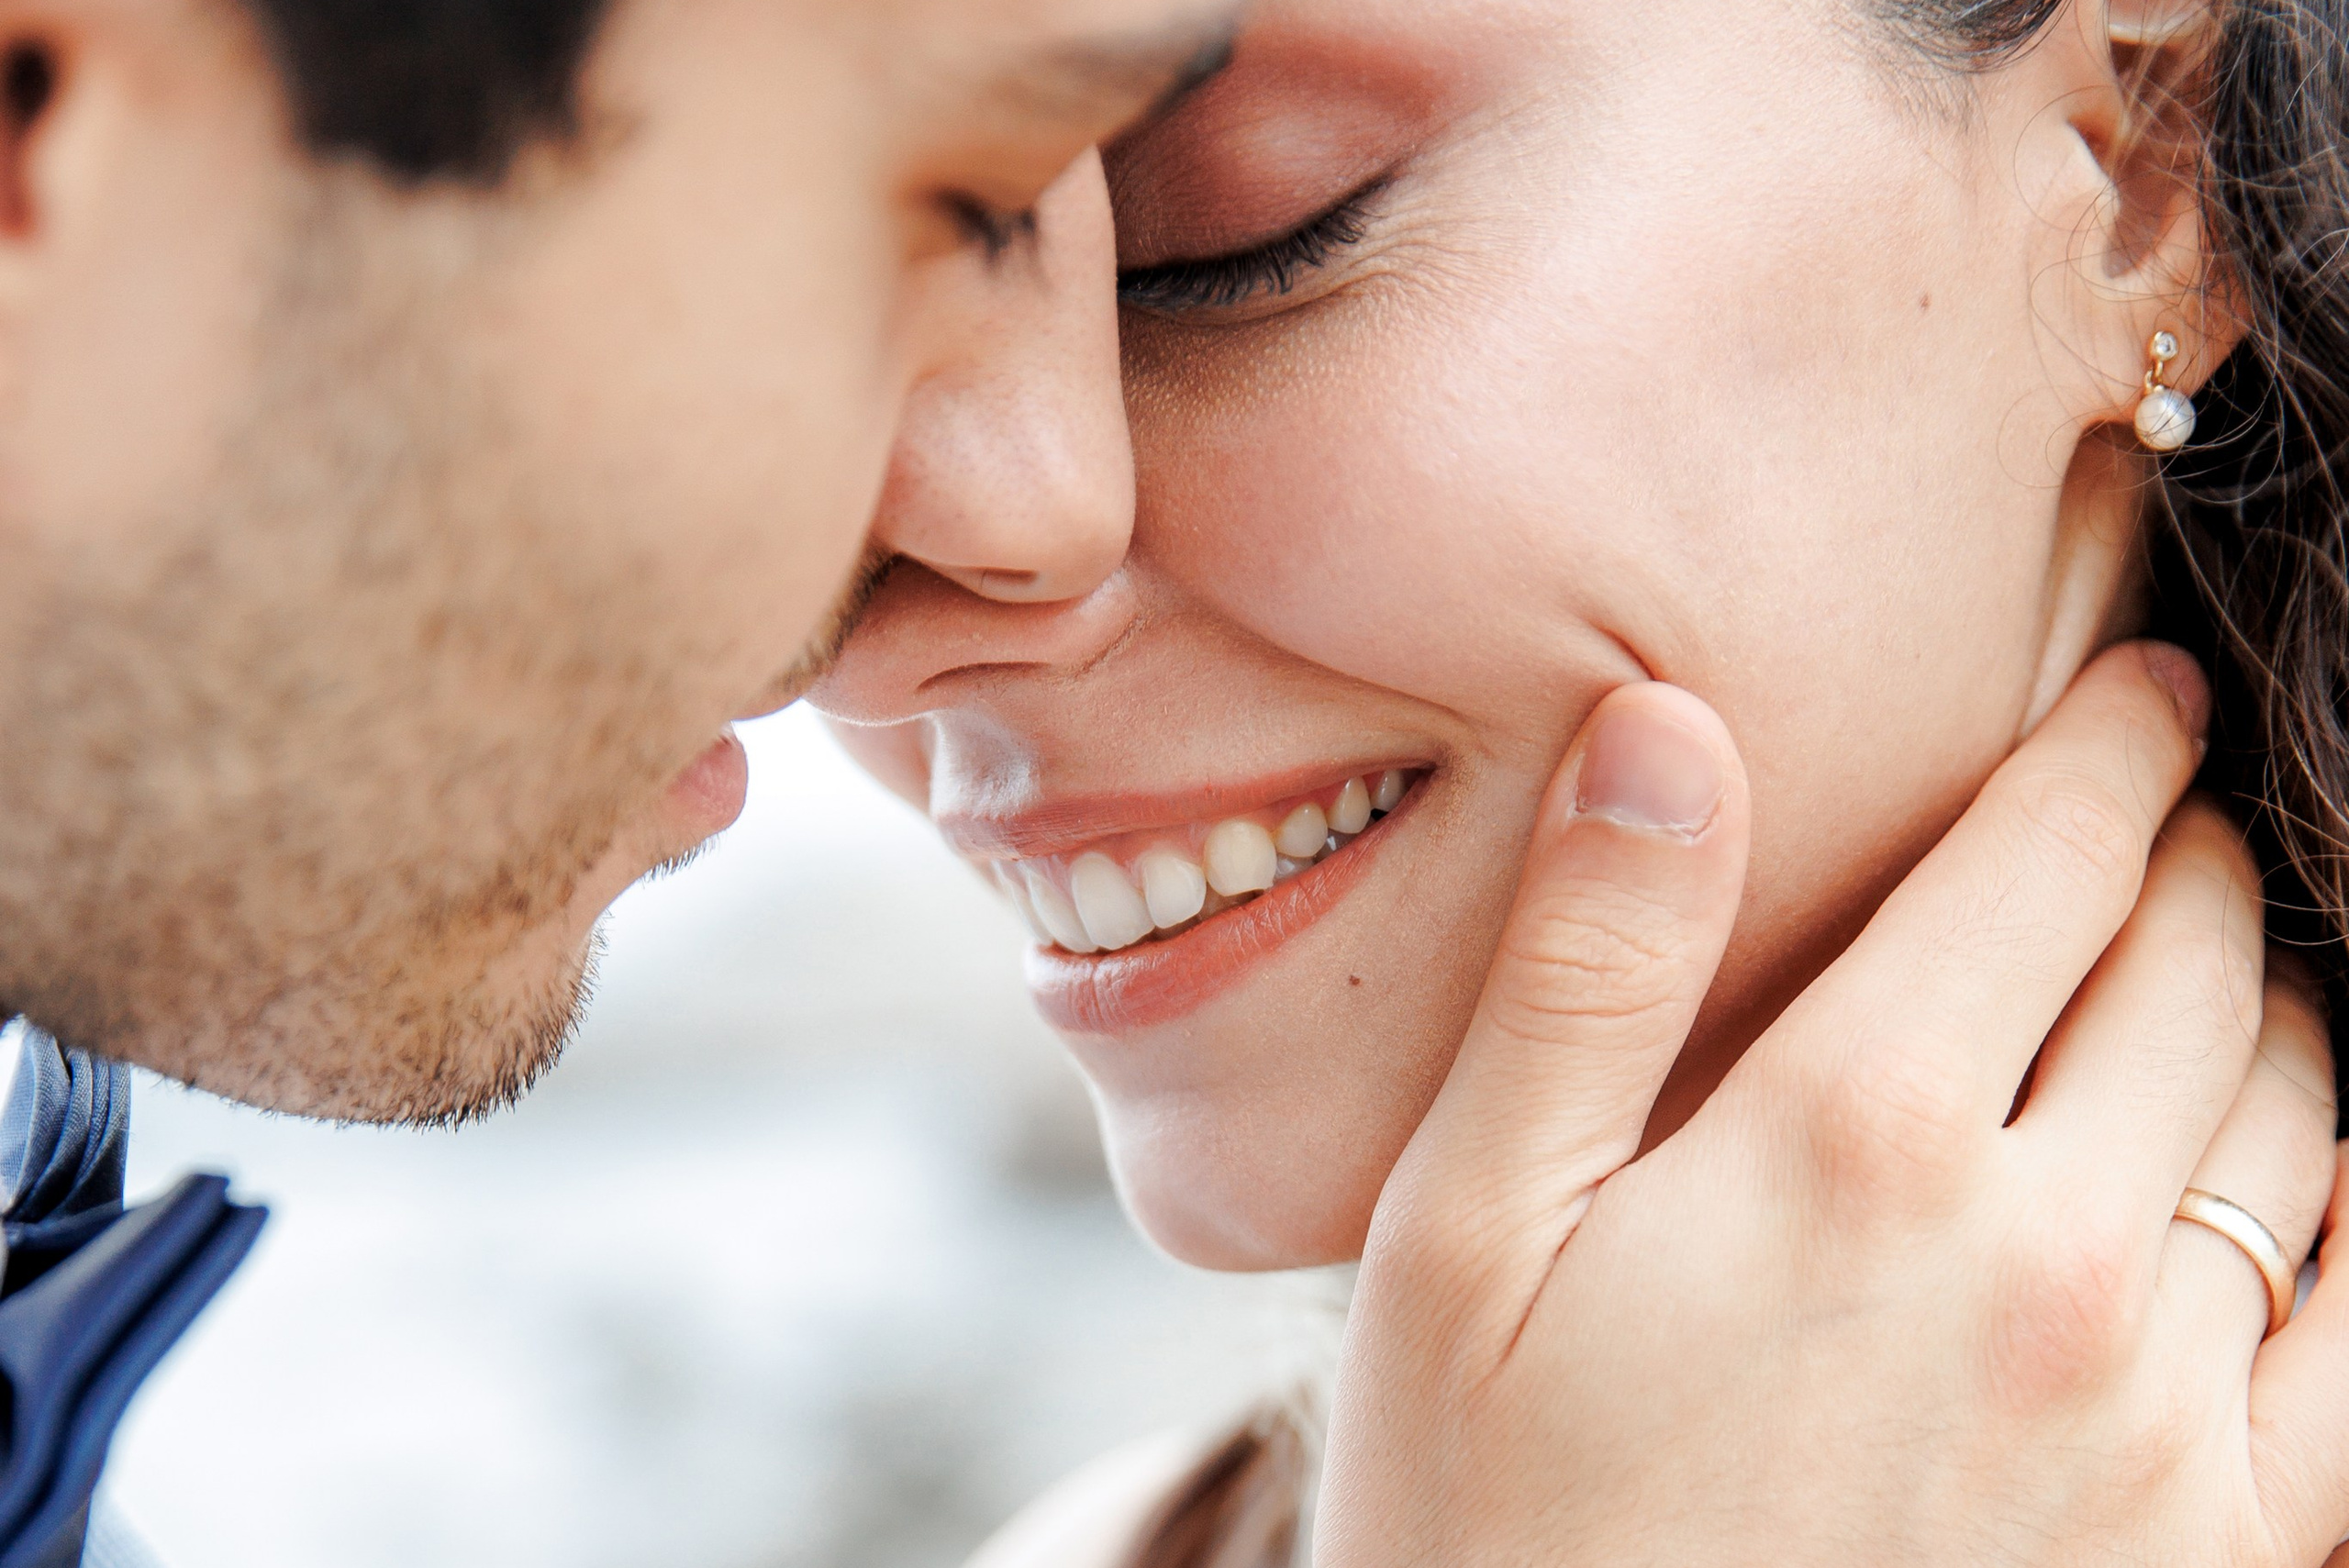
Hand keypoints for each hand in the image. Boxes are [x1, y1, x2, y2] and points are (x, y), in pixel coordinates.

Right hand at [1320, 643, 2348, 1565]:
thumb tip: (1668, 723)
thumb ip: (1583, 973)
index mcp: (1852, 1143)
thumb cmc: (1492, 1521)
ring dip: (2278, 1005)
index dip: (2107, 740)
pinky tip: (2301, 1182)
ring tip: (2225, 963)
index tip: (2138, 685)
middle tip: (2163, 803)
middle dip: (2188, 852)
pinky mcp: (2226, 1559)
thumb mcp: (1458, 1238)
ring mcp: (2164, 1424)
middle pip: (2197, 966)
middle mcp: (2047, 1260)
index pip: (2049, 860)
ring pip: (2306, 1125)